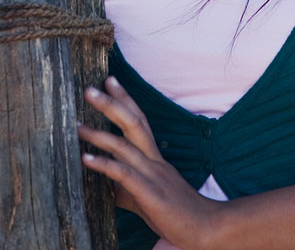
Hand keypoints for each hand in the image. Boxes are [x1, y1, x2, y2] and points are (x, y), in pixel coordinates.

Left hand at [78, 77, 216, 247]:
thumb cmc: (177, 214)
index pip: (139, 120)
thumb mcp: (148, 196)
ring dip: (99, 134)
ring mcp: (153, 174)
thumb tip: (108, 187)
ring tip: (76, 125)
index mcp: (155, 157)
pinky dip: (104, 164)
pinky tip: (85, 159)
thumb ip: (128, 188)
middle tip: (89, 89)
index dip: (125, 99)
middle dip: (111, 104)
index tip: (109, 80)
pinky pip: (123, 174)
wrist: (205, 227)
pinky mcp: (149, 192)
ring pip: (125, 145)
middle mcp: (154, 159)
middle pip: (133, 122)